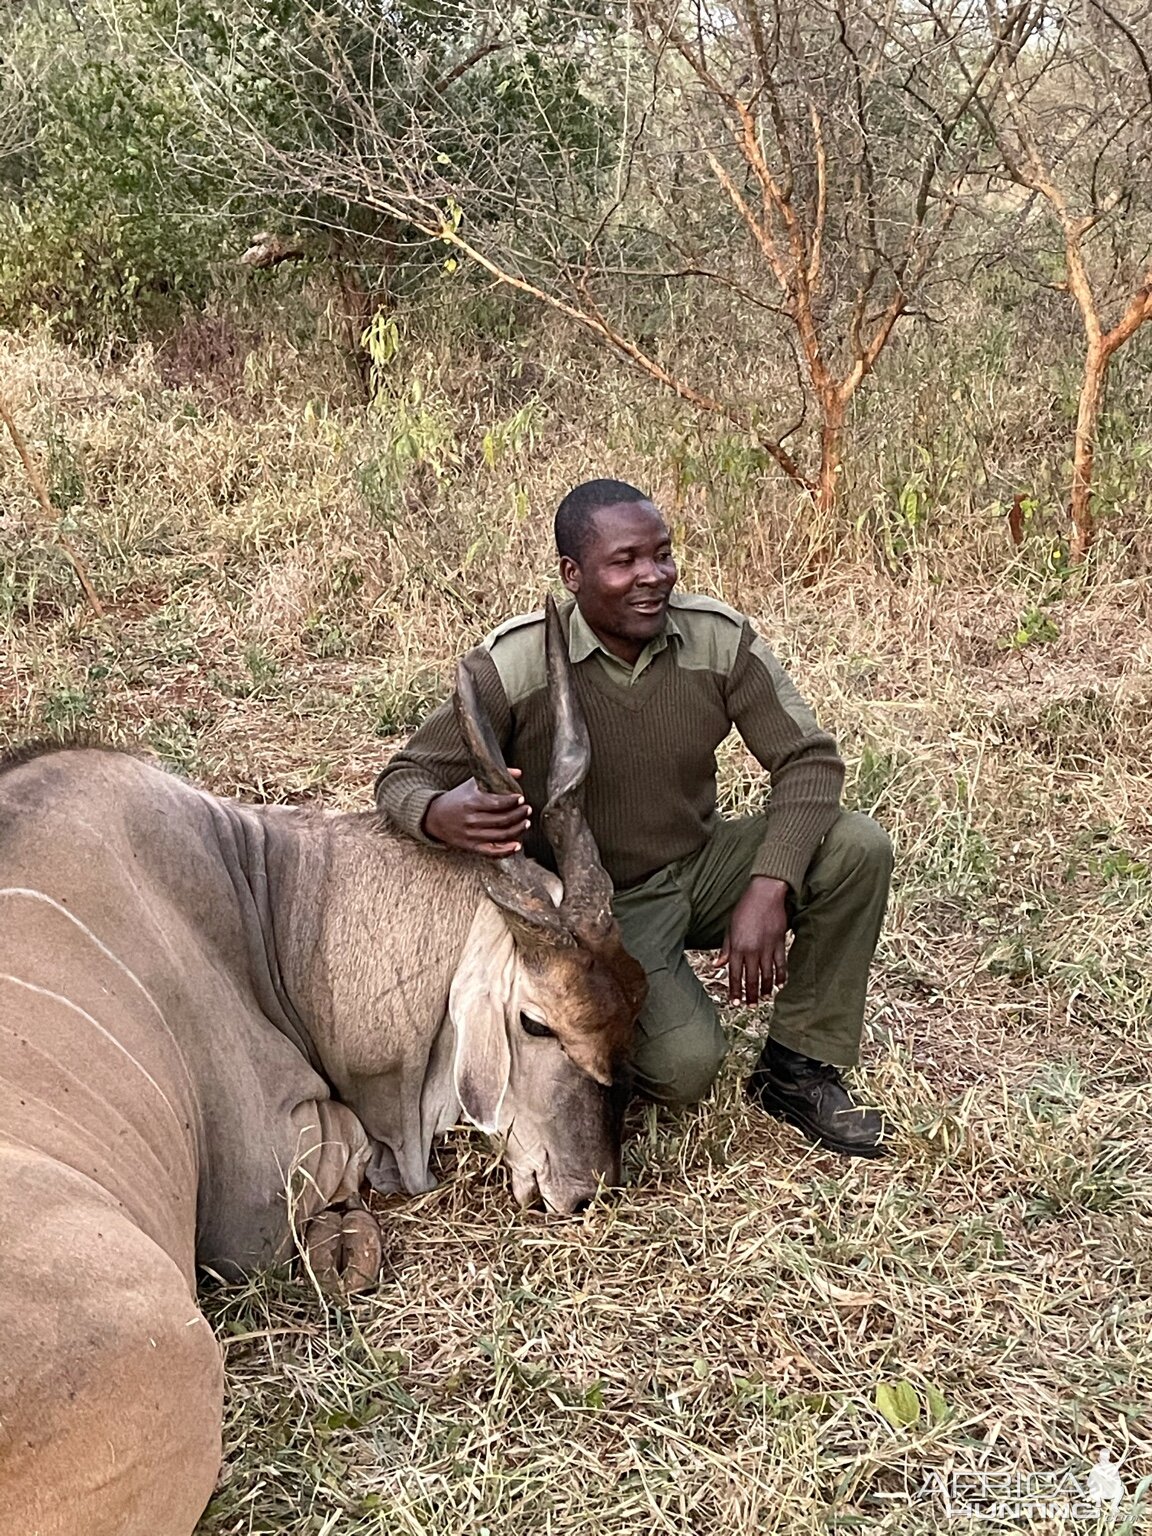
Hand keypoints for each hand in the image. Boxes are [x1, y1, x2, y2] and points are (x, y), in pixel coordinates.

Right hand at [422, 768, 530, 857]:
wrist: (435, 817)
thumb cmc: (457, 798)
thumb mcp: (472, 784)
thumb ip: (494, 777)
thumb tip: (518, 773)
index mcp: (471, 802)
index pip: (497, 803)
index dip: (512, 801)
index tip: (521, 798)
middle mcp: (471, 820)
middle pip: (502, 820)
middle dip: (519, 815)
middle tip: (527, 809)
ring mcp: (471, 835)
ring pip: (501, 835)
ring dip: (517, 830)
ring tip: (526, 822)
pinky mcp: (472, 846)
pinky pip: (492, 851)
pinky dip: (506, 850)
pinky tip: (517, 845)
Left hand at [719, 876, 789, 1005]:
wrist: (765, 894)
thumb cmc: (744, 909)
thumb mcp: (730, 928)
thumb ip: (725, 948)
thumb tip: (717, 965)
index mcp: (737, 947)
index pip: (734, 974)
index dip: (735, 990)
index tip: (735, 1002)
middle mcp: (752, 950)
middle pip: (751, 979)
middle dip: (751, 995)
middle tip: (751, 1006)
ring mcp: (767, 948)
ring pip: (767, 975)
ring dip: (766, 989)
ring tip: (765, 998)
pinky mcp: (779, 943)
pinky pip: (781, 964)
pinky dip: (781, 975)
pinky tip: (780, 984)